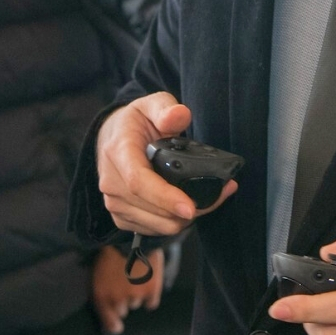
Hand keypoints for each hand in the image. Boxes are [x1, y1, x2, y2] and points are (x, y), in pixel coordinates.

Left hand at [91, 245, 163, 334]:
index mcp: (102, 297)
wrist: (131, 236)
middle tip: (124, 283)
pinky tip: (147, 284)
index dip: (113, 324)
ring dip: (135, 295)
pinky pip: (151, 303)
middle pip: (123, 310)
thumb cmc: (111, 253)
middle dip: (123, 300)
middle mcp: (118, 300)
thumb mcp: (98, 275)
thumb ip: (101, 297)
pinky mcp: (151, 290)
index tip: (117, 326)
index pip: (108, 321)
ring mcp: (136, 296)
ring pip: (136, 303)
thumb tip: (112, 321)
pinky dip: (150, 297)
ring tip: (134, 276)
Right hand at [96, 92, 237, 235]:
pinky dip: (174, 223)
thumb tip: (179, 115)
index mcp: (118, 152)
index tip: (190, 207)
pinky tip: (190, 206)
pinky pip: (152, 230)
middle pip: (151, 209)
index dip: (165, 198)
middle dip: (190, 209)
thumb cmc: (136, 121)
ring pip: (156, 225)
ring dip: (185, 218)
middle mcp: (112, 182)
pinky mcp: (122, 216)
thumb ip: (166, 108)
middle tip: (223, 193)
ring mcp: (114, 203)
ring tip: (211, 198)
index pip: (139, 182)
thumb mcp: (151, 104)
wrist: (113, 136)